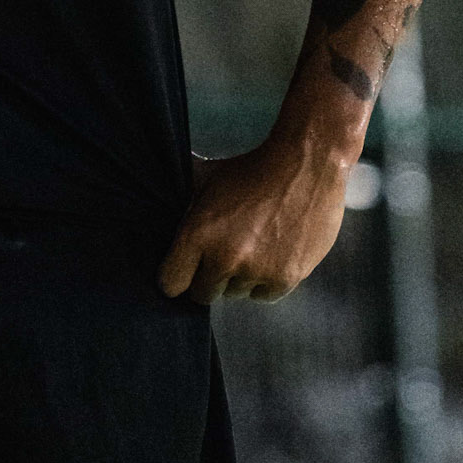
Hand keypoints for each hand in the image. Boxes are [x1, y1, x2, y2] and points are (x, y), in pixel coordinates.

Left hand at [158, 138, 349, 304]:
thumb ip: (181, 196)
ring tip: (249, 248)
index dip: (175, 277)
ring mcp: (256, 271)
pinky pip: (263, 296)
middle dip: (207, 278)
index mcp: (198, 234)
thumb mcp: (206, 177)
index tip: (183, 270)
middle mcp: (224, 258)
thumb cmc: (250, 169)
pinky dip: (264, 282)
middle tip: (219, 256)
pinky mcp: (286, 278)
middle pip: (202, 294)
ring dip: (237, 278)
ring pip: (235, 294)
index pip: (170, 283)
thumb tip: (157, 194)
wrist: (305, 166)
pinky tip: (268, 255)